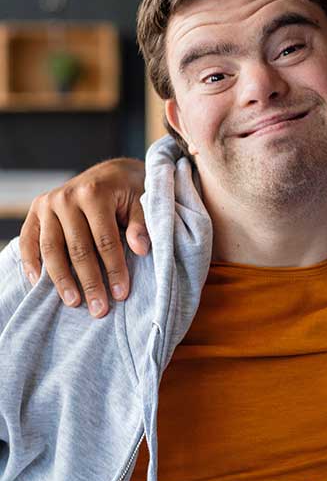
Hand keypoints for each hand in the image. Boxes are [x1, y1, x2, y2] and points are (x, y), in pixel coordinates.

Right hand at [19, 158, 148, 317]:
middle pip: (77, 248)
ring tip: (74, 303)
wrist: (111, 172)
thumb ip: (142, 224)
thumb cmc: (131, 190)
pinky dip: (32, 264)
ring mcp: (47, 204)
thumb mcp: (143, 200)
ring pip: (51, 249)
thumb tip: (140, 249)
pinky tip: (40, 286)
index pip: (105, 240)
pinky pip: (28, 241)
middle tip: (99, 309)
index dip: (114, 269)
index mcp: (94, 193)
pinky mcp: (35, 211)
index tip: (121, 294)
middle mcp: (66, 198)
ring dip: (61, 280)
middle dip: (90, 282)